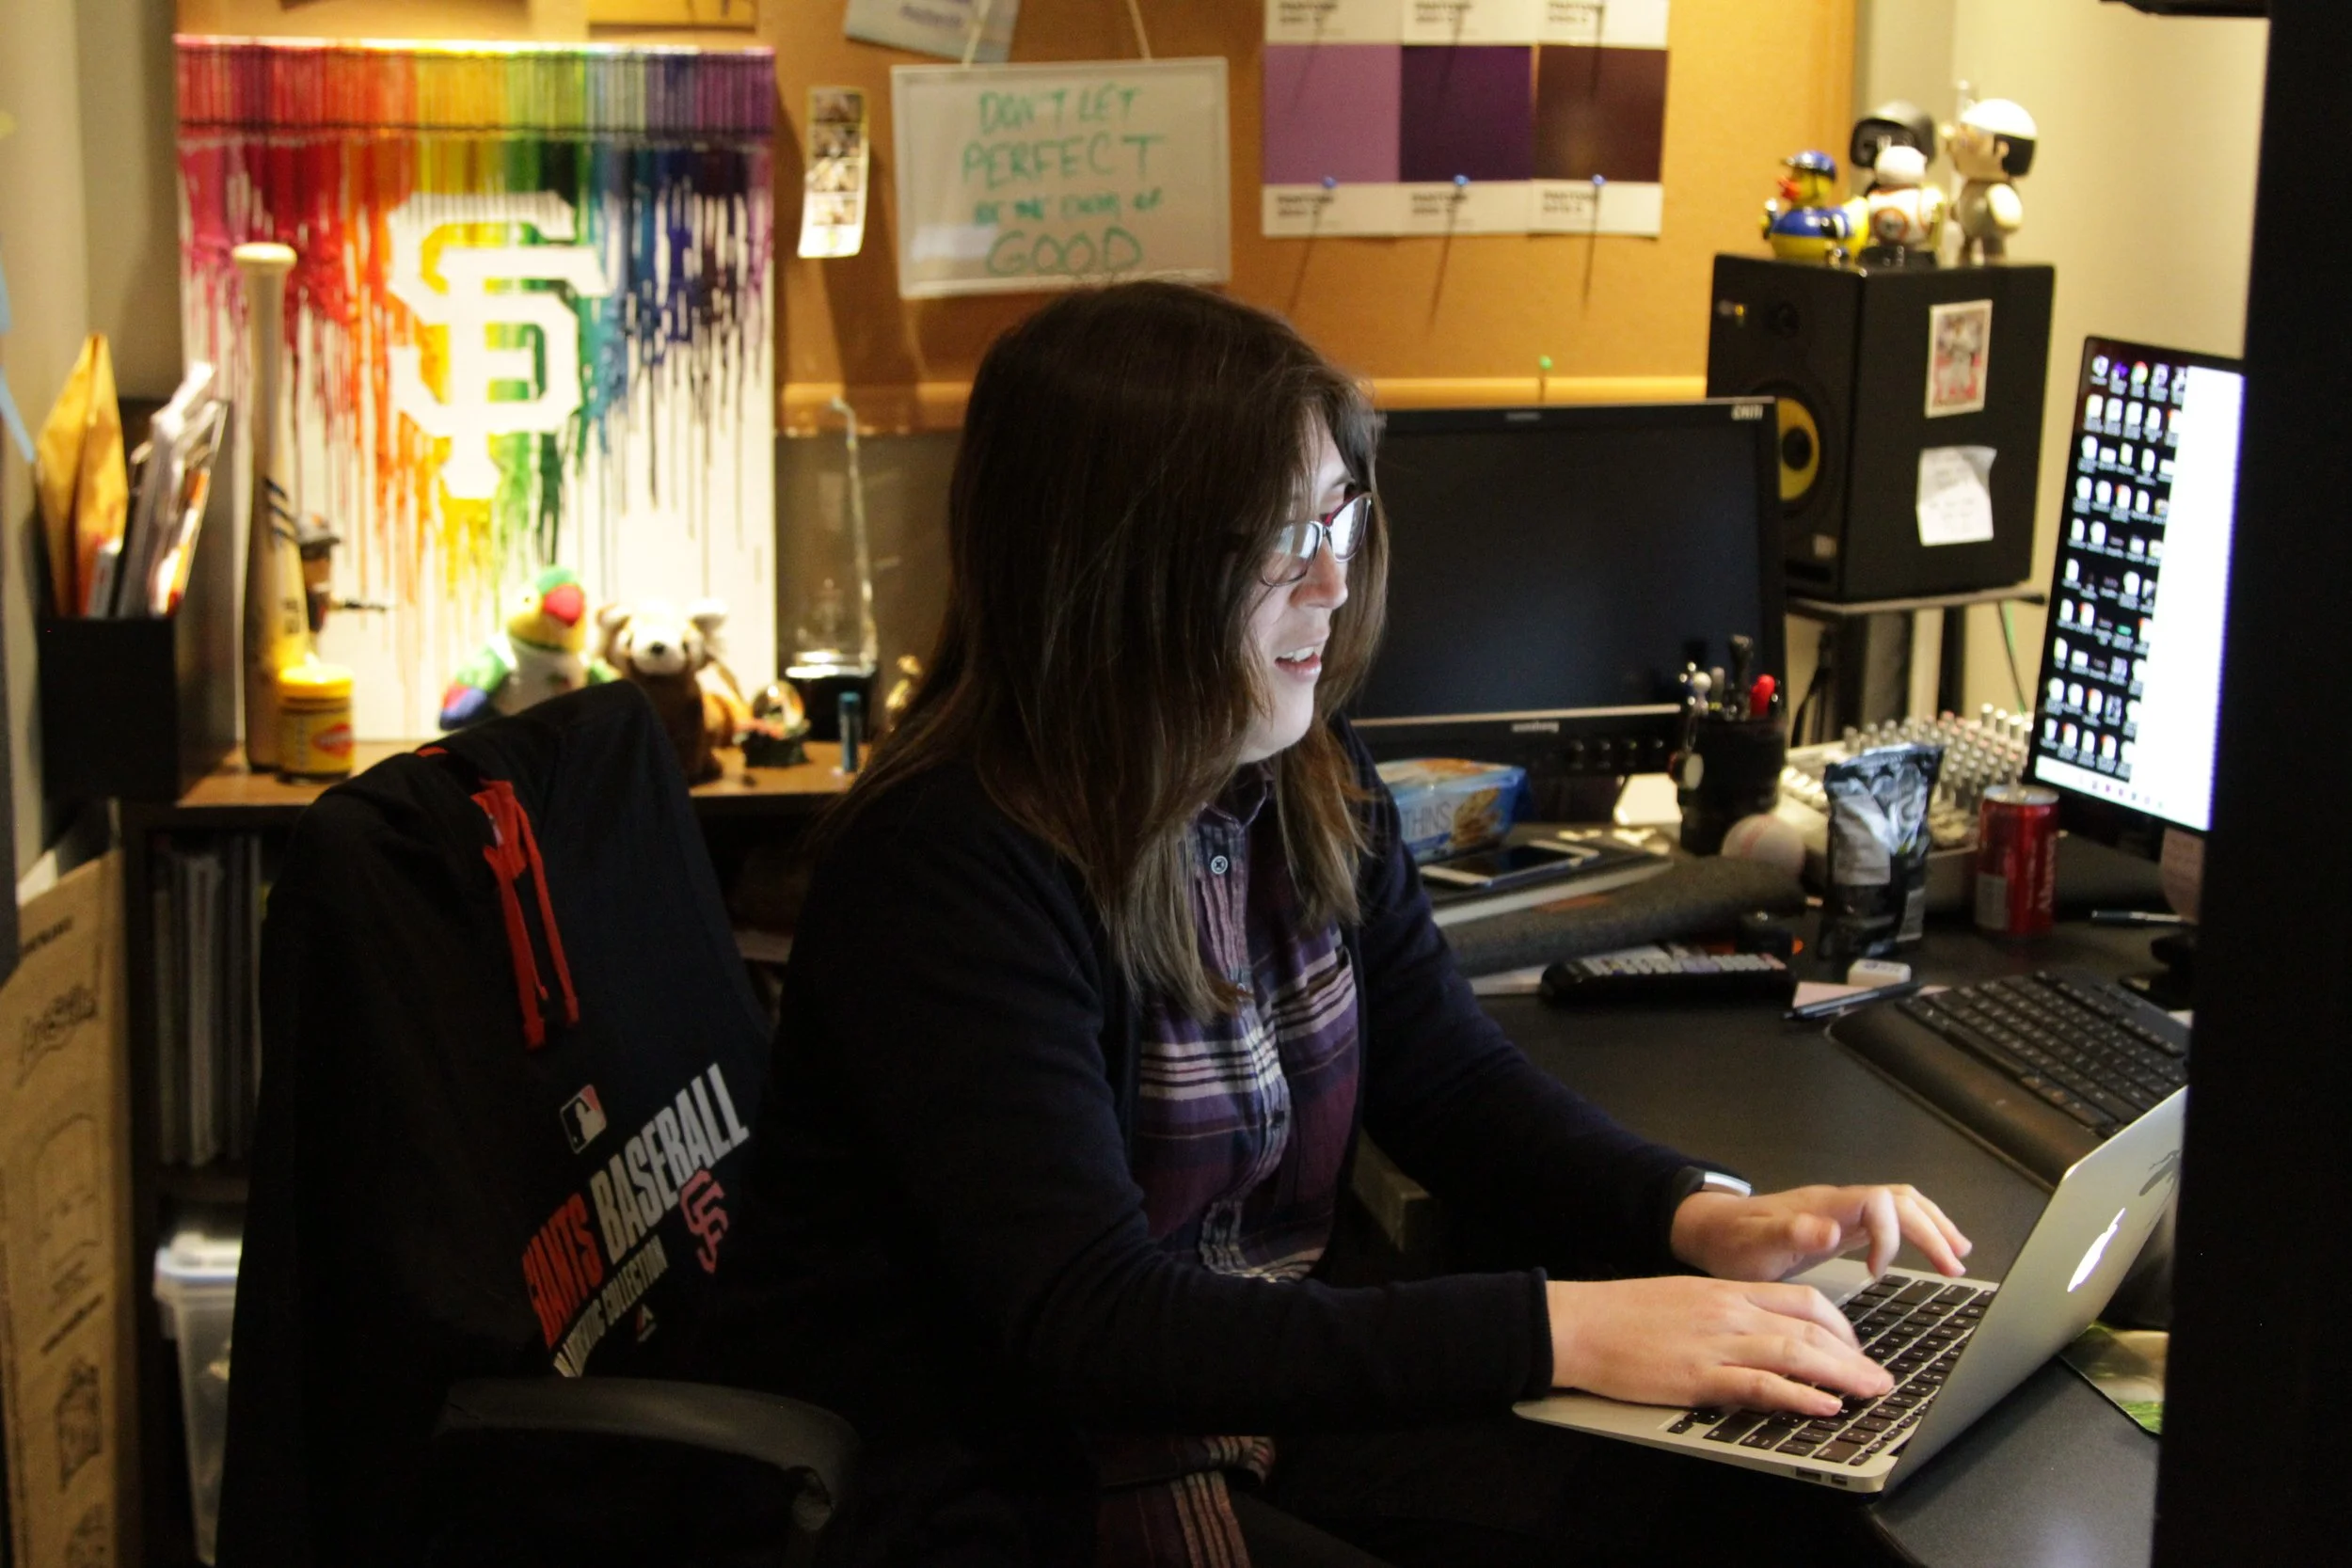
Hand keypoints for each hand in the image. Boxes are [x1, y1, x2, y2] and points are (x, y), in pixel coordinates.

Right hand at [1546, 1275, 1889, 1418]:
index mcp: (1726, 1291)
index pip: (1802, 1299)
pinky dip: (1798, 1396)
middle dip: (1855, 1355)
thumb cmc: (1622, 1314)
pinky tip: (1823, 1406)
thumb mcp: (1683, 1300)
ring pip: (1797, 1353)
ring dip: (1843, 1375)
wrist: (1578, 1322)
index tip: (1856, 1348)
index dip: (1841, 1325)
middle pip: (1811, 1327)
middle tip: (1882, 1379)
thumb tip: (1759, 1335)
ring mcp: (1716, 1343)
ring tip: (1871, 1393)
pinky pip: (1761, 1385)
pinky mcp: (1699, 1376)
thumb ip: (1723, 1313)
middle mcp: (1729, 1311)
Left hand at [1670, 1184, 1971, 1283]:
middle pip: (1900, 1201)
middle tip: (1954, 1267)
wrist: (1711, 1231)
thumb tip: (1829, 1230)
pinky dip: (1918, 1229)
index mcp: (1822, 1207)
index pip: (1878, 1203)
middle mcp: (1837, 1204)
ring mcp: (1842, 1212)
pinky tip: (1933, 1247)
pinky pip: (1891, 1218)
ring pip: (1901, 1204)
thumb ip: (1789, 1234)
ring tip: (1958, 1255)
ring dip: (1933, 1226)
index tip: (1878, 1273)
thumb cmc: (1731, 1242)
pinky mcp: (1842, 1224)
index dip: (1890, 1236)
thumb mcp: (1754, 1246)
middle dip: (1932, 1230)